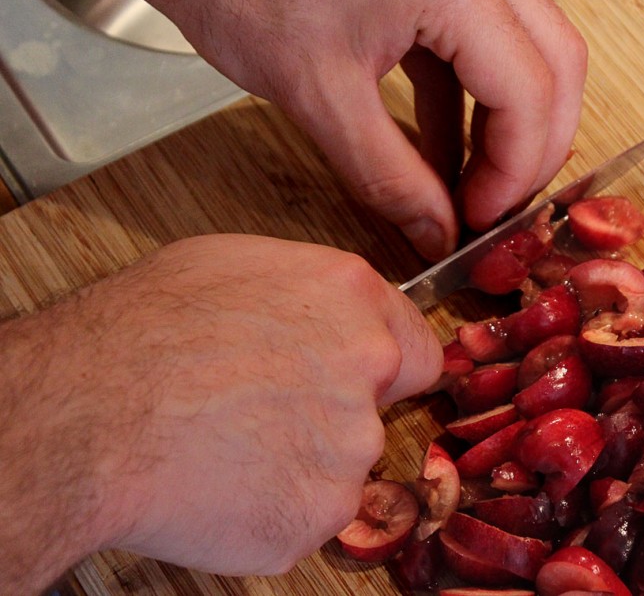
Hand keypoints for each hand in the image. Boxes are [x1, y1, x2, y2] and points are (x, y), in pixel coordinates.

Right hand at [0, 235, 441, 592]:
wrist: (87, 415)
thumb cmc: (140, 333)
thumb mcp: (230, 265)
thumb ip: (307, 295)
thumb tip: (326, 315)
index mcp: (352, 298)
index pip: (418, 349)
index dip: (385, 371)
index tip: (362, 383)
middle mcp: (368, 367)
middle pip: (374, 411)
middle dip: (331, 417)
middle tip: (260, 413)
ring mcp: (349, 446)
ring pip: (339, 468)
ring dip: (299, 465)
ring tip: (227, 446)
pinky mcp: (318, 512)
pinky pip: (305, 515)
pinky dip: (271, 511)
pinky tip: (221, 484)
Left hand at [22, 0, 587, 260]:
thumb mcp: (316, 96)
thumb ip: (388, 178)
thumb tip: (435, 230)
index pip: (530, 92)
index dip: (516, 171)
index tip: (481, 216)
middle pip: (556, 62)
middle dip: (535, 146)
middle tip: (495, 204)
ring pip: (531, 46)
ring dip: (509, 121)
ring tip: (471, 183)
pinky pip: (484, 35)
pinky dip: (473, 94)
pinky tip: (444, 143)